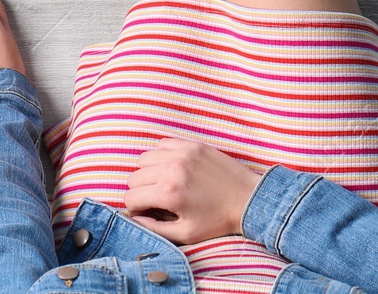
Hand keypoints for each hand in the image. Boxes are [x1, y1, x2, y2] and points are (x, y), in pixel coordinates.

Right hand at [124, 138, 261, 244]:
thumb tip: (135, 218)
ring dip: (148, 172)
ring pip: (144, 158)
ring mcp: (183, 153)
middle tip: (155, 199)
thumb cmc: (217, 220)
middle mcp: (172, 169)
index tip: (148, 212)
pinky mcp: (192, 144)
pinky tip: (173, 168)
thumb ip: (154, 229)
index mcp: (169, 193)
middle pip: (134, 177)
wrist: (247, 199)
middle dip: (140, 191)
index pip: (130, 197)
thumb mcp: (185, 234)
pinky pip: (163, 144)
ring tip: (163, 183)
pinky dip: (161, 156)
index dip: (135, 209)